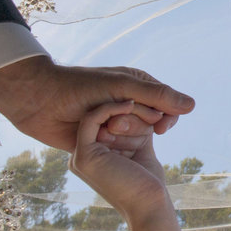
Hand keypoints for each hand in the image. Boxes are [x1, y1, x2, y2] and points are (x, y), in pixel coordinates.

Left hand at [0, 55, 194, 152]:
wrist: (39, 102)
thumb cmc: (78, 88)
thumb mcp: (121, 88)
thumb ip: (156, 96)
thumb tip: (191, 105)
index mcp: (137, 84)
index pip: (167, 103)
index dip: (165, 116)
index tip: (160, 128)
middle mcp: (130, 101)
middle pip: (154, 121)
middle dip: (138, 126)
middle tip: (115, 126)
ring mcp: (117, 120)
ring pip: (139, 135)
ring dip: (125, 137)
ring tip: (105, 134)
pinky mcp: (105, 137)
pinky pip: (122, 145)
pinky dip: (117, 146)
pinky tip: (107, 145)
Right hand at [69, 101, 170, 221]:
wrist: (150, 205)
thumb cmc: (148, 183)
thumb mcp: (139, 149)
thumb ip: (134, 131)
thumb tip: (142, 111)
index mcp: (90, 157)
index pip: (103, 123)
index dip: (125, 112)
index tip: (147, 106)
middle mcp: (80, 157)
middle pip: (100, 119)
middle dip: (126, 110)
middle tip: (149, 107)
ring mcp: (79, 157)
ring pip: (97, 116)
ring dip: (122, 109)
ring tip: (144, 106)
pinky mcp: (84, 155)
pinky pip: (92, 119)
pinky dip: (111, 108)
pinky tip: (130, 104)